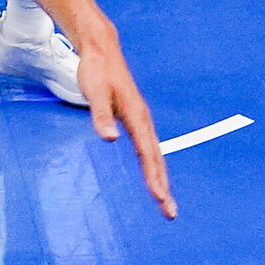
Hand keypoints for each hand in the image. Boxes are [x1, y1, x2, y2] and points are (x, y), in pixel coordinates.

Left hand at [76, 29, 173, 216]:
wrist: (101, 51)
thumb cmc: (97, 71)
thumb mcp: (95, 92)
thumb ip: (101, 115)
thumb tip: (109, 138)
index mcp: (137, 117)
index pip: (148, 154)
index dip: (154, 177)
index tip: (160, 197)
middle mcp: (143, 122)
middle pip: (157, 160)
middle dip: (163, 188)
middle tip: (170, 213)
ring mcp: (140, 122)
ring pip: (154, 157)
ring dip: (161, 181)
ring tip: (165, 204)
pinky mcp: (134, 121)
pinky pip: (147, 151)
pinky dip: (152, 169)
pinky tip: (152, 180)